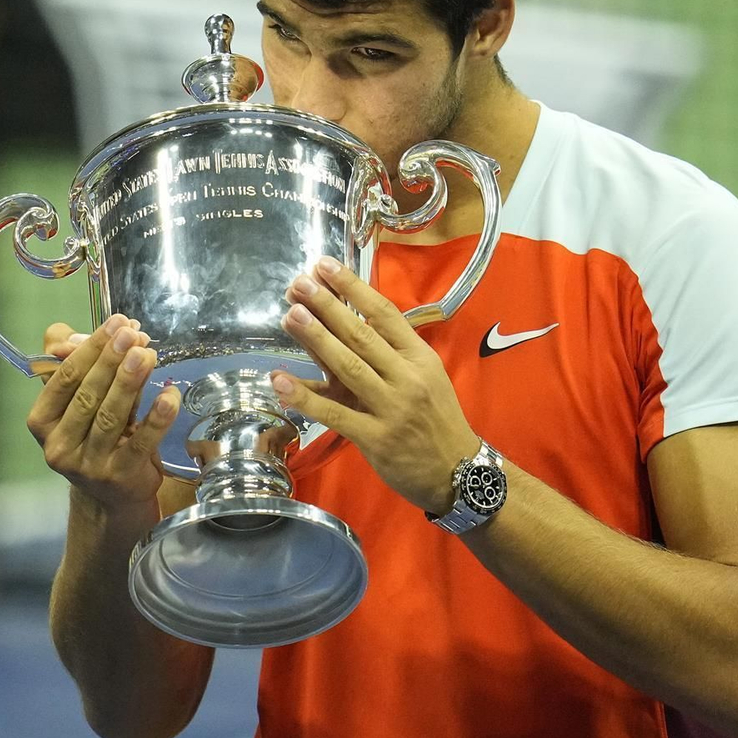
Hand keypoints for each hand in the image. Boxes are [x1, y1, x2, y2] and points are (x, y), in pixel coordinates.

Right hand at [27, 313, 181, 511]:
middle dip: (111, 360)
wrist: (113, 494)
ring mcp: (88, 465)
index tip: (115, 324)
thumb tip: (85, 333)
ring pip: (110, 416)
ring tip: (147, 354)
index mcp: (42, 421)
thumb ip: (81, 366)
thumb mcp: (81, 402)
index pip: (64, 378)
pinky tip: (170, 395)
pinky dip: (157, 417)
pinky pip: (141, 442)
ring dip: (130, 382)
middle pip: (87, 395)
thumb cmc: (95, 436)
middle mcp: (59, 445)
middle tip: (132, 333)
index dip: (90, 348)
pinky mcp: (119, 476)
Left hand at [271, 257, 478, 512]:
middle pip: (361, 335)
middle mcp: (407, 377)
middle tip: (298, 283)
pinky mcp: (375, 439)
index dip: (352, 288)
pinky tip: (279, 380)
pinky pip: (334, 414)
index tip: (325, 265)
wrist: (458, 471)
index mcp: (419, 357)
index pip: (384, 313)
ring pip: (348, 367)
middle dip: (327, 306)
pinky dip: (305, 397)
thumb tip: (343, 319)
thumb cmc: (436, 418)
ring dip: (316, 339)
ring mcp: (391, 408)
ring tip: (290, 314)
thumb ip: (388, 352)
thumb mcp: (424, 377)